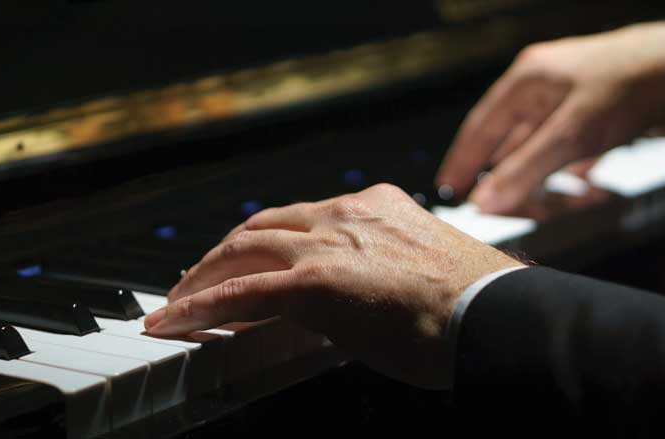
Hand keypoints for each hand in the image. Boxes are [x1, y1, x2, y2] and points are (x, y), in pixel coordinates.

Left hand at [144, 184, 523, 388]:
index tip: (249, 256)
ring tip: (177, 301)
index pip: (303, 216)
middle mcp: (346, 213)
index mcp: (377, 205)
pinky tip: (172, 322)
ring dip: (202, 277)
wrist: (492, 314)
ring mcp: (326, 244)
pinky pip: (238, 293)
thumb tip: (374, 290)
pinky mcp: (312, 284)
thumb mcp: (427, 266)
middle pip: (263, 226)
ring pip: (241, 252)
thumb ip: (390, 265)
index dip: (267, 238)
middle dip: (225, 252)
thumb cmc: (476, 302)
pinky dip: (198, 307)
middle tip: (200, 277)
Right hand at [436, 21, 664, 214]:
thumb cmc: (624, 88)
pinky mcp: (596, 112)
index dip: (463, 162)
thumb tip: (483, 204)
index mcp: (525, 81)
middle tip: (501, 206)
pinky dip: (570, 169)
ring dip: (543, 177)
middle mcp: (543, 87)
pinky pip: (571, 148)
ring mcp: (570, 99)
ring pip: (542, 148)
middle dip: (509, 177)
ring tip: (545, 202)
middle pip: (510, 141)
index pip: (479, 128)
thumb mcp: (567, 136)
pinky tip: (578, 184)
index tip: (450, 190)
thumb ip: (523, 171)